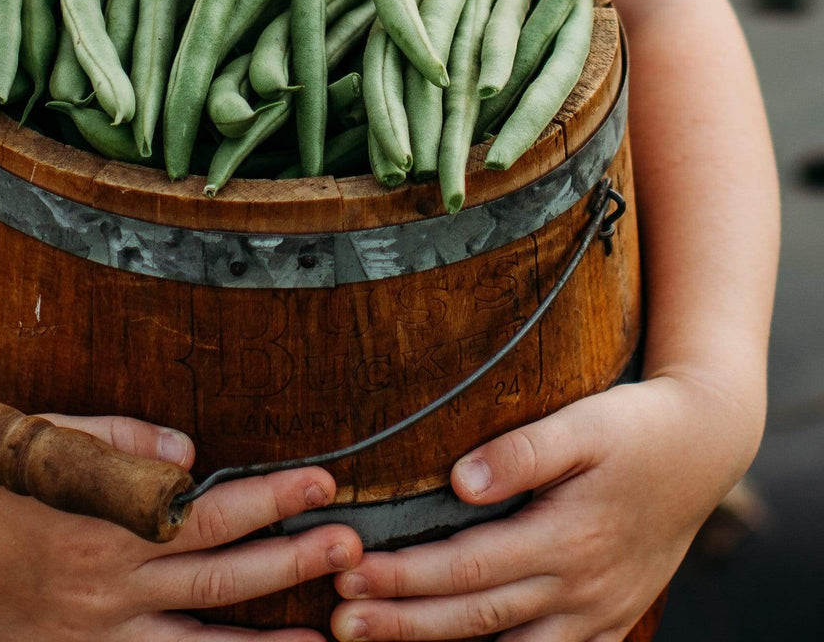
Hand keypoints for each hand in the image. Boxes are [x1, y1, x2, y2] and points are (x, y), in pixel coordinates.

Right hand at [0, 409, 362, 640]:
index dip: (270, 499)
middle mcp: (109, 585)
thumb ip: (129, 441)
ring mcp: (96, 632)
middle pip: (219, 578)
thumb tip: (194, 450)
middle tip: (350, 545)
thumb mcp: (58, 438)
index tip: (322, 482)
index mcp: (107, 522)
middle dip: (290, 562)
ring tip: (330, 637)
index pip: (209, 512)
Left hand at [330, 375, 761, 641]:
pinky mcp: (609, 619)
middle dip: (403, 623)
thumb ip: (523, 452)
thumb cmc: (637, 428)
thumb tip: (459, 482)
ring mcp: (598, 614)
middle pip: (475, 618)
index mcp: (568, 539)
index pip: (467, 568)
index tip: (349, 572)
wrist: (706, 449)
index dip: (405, 576)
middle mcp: (580, 589)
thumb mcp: (586, 424)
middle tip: (340, 623)